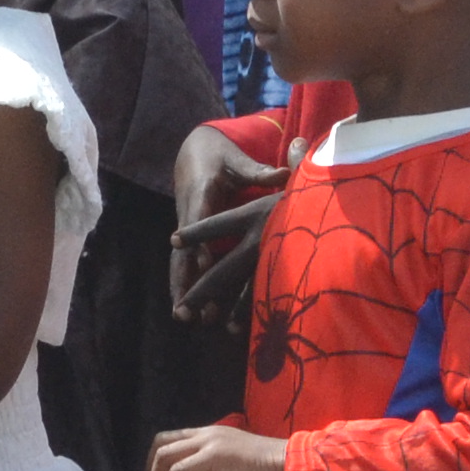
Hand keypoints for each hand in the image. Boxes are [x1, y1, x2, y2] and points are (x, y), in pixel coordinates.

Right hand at [169, 129, 289, 320]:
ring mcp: (189, 229)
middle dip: (186, 280)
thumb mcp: (237, 160)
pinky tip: (197, 314)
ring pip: (183, 263)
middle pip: (185, 252)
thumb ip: (260, 171)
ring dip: (185, 291)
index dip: (199, 241)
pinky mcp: (193, 239)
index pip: (200, 220)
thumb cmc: (220, 155)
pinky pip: (190, 265)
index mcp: (201, 193)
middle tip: (186, 308)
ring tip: (186, 319)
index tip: (203, 263)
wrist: (193, 151)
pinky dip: (192, 287)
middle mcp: (190, 215)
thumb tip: (286, 173)